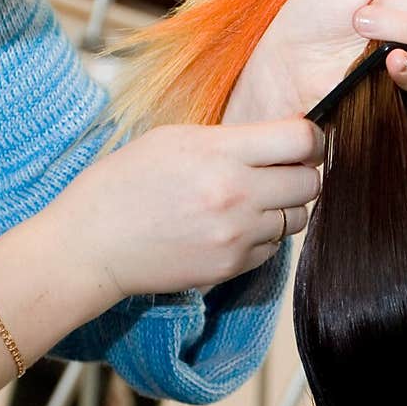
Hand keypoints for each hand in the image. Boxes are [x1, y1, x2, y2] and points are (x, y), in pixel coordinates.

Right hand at [49, 118, 322, 298]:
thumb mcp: (174, 139)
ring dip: (285, 207)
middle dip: (302, 173)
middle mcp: (236, 195)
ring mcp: (237, 235)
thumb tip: (279, 140)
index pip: (301, 140)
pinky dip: (264, 236)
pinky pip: (274, 247)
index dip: (312, 139)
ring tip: (253, 200)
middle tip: (283, 171)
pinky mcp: (233, 266)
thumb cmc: (126, 183)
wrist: (94, 244)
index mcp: (221, 153)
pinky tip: (234, 227)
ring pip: (297, 218)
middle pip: (310, 182)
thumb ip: (232, 140)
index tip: (304, 142)